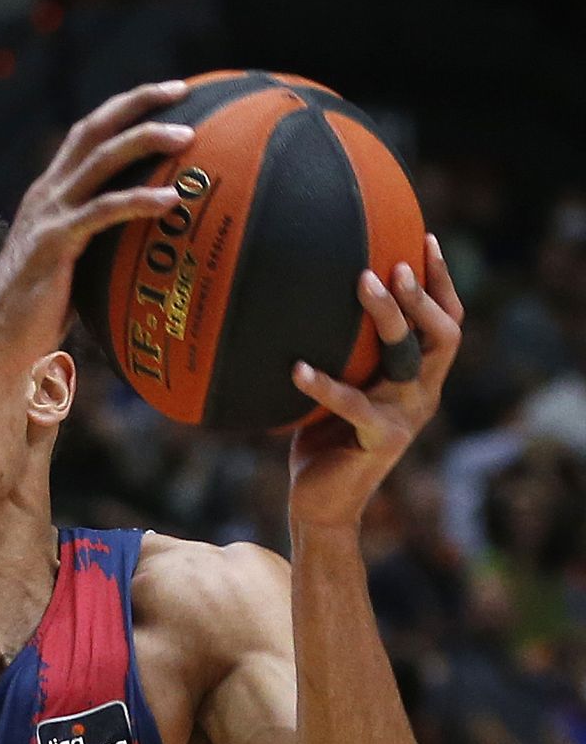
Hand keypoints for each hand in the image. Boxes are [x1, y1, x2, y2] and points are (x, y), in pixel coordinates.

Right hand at [0, 82, 192, 369]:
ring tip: (188, 136)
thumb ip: (94, 247)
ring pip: (101, 160)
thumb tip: (141, 250)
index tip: (164, 97)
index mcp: (48, 195)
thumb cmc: (36, 316)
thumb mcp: (68, 268)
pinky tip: (171, 200)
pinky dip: (139, 200)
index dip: (123, 110)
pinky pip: (103, 211)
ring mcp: (48, 217)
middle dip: (137, 103)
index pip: (86, 135)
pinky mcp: (54, 244)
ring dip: (146, 140)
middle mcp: (45, 195)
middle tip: (181, 90)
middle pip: (93, 130)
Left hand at [287, 235, 463, 530]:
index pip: (446, 321)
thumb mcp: (339, 386)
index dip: (441, 281)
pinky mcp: (379, 440)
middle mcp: (422, 393)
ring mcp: (405, 417)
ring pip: (408, 358)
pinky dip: (324, 384)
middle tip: (392, 263)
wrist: (323, 505)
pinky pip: (353, 404)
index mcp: (419, 377)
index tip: (424, 238)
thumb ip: (340, 353)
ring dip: (388, 317)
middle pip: (441, 333)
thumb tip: (301, 300)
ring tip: (361, 282)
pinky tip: (297, 368)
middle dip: (421, 294)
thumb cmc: (323, 440)